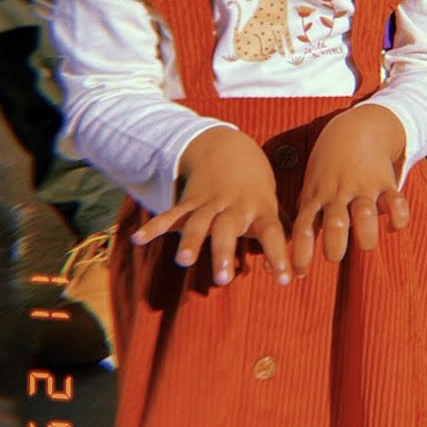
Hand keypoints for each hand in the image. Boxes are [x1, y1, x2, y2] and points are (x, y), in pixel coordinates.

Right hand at [134, 125, 290, 285]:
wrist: (228, 147)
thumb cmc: (255, 186)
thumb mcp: (271, 204)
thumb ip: (276, 234)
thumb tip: (288, 268)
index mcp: (260, 208)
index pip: (272, 233)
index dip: (279, 255)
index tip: (285, 279)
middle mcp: (235, 206)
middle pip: (228, 229)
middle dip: (224, 252)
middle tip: (222, 280)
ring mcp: (210, 202)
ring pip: (199, 222)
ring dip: (191, 241)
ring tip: (184, 261)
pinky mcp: (189, 200)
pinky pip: (171, 214)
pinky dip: (155, 226)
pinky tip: (137, 239)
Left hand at [290, 105, 409, 276]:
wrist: (358, 127)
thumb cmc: (329, 163)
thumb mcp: (312, 185)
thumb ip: (306, 215)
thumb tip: (288, 250)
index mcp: (317, 196)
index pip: (304, 228)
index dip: (301, 254)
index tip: (300, 274)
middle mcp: (339, 192)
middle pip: (336, 224)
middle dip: (335, 247)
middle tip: (335, 256)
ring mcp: (363, 186)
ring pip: (365, 214)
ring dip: (366, 235)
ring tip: (366, 245)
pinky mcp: (385, 181)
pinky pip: (396, 202)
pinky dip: (399, 218)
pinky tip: (393, 227)